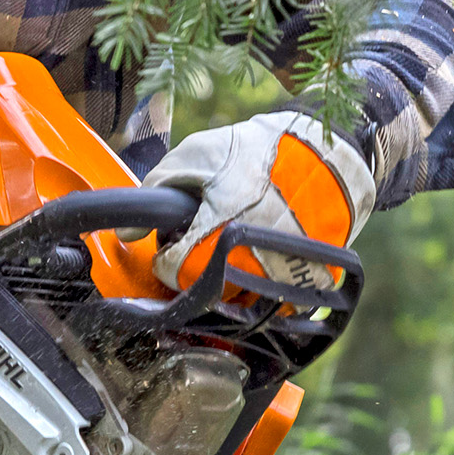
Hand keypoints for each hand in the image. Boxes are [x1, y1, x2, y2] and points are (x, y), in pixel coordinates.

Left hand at [153, 110, 373, 289]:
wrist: (326, 152)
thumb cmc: (258, 152)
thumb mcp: (198, 154)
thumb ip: (157, 186)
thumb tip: (127, 235)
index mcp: (219, 231)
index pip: (174, 271)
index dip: (167, 256)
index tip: (174, 242)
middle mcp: (251, 261)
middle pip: (205, 289)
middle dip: (198, 265)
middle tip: (208, 234)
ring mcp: (283, 276)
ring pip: (239, 298)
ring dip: (230, 275)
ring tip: (238, 238)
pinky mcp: (308, 283)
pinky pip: (275, 301)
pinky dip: (264, 282)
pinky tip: (264, 253)